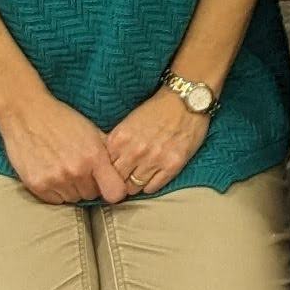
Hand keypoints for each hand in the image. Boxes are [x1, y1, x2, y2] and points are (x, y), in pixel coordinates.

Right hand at [0, 89, 125, 205]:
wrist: (26, 113)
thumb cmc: (61, 119)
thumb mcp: (91, 131)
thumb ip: (107, 153)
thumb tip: (121, 170)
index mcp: (94, 156)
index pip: (115, 193)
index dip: (113, 189)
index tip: (108, 184)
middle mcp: (76, 171)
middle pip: (92, 195)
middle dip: (89, 184)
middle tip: (78, 167)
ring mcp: (56, 180)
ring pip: (73, 198)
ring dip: (71, 188)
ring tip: (63, 167)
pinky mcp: (37, 185)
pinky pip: (55, 200)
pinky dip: (55, 191)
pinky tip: (51, 172)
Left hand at [101, 81, 209, 197]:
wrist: (186, 101)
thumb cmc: (157, 109)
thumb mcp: (128, 122)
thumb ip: (116, 143)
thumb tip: (106, 164)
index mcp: (119, 139)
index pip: (104, 168)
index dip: (107, 171)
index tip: (112, 171)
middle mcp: (134, 152)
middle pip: (117, 181)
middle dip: (119, 181)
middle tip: (124, 178)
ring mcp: (153, 160)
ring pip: (133, 188)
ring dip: (134, 184)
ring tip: (139, 176)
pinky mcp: (171, 166)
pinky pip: (152, 188)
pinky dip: (150, 185)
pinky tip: (152, 176)